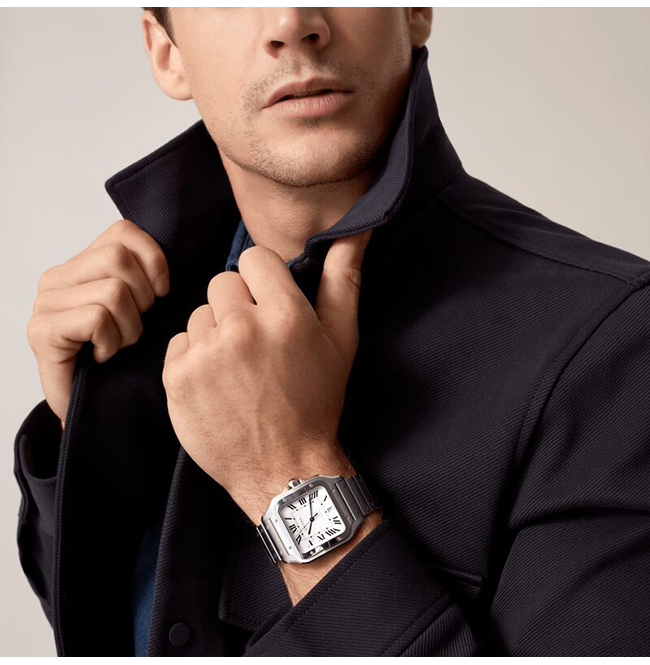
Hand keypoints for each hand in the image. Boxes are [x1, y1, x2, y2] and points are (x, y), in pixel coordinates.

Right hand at [27, 219, 169, 427]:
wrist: (95, 408)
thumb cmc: (123, 358)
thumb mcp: (141, 307)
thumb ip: (145, 275)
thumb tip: (175, 251)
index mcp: (81, 264)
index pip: (124, 231)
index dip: (154, 260)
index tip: (161, 293)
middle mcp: (57, 278)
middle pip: (118, 256)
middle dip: (143, 296)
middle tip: (136, 325)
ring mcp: (45, 304)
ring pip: (113, 290)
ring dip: (129, 326)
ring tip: (119, 343)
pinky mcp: (42, 331)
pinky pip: (97, 318)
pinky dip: (112, 342)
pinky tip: (104, 355)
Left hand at [162, 229, 371, 520]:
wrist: (283, 467)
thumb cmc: (316, 402)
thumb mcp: (342, 341)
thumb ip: (343, 280)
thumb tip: (356, 230)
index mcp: (285, 314)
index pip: (255, 259)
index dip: (263, 280)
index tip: (270, 304)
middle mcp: (242, 328)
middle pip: (223, 283)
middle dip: (238, 306)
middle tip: (256, 342)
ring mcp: (206, 354)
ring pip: (200, 314)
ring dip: (215, 333)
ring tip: (237, 368)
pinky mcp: (177, 378)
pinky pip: (179, 344)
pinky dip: (194, 359)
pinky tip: (217, 383)